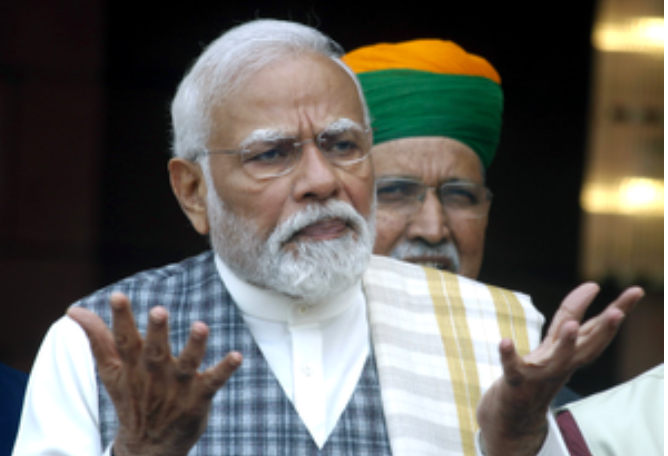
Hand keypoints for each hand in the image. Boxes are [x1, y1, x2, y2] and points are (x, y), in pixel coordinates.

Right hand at [67, 292, 242, 455]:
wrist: (148, 447)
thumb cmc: (131, 397)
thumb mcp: (111, 370)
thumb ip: (97, 338)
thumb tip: (73, 310)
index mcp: (132, 365)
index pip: (124, 340)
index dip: (121, 318)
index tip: (118, 296)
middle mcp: (154, 374)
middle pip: (155, 350)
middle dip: (157, 331)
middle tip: (159, 310)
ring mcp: (178, 386)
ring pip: (187, 363)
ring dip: (195, 345)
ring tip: (201, 326)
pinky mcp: (198, 397)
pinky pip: (214, 381)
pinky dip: (225, 369)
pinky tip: (237, 356)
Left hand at [476, 283, 643, 455]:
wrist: (515, 413)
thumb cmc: (540, 370)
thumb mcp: (557, 340)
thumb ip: (571, 313)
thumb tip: (593, 285)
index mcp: (573, 353)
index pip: (598, 329)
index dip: (618, 309)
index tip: (637, 290)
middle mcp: (563, 364)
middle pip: (588, 346)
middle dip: (603, 330)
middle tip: (617, 312)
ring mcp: (541, 374)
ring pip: (557, 359)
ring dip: (566, 343)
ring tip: (572, 324)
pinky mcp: (515, 381)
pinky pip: (512, 367)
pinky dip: (508, 355)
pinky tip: (504, 341)